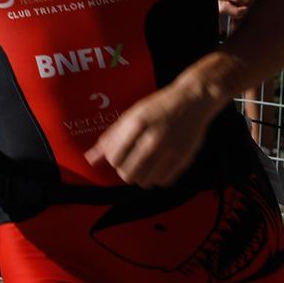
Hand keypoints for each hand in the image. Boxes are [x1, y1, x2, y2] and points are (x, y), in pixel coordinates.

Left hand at [85, 80, 218, 187]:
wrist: (192, 100)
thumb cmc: (159, 106)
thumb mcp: (132, 115)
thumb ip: (111, 138)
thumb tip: (90, 159)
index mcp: (137, 123)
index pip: (114, 157)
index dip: (113, 159)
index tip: (119, 154)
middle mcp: (153, 138)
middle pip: (127, 173)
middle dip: (125, 169)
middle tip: (131, 159)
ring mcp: (169, 150)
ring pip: (144, 181)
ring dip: (141, 175)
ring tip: (145, 162)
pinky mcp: (183, 159)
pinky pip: (162, 182)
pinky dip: (158, 177)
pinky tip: (159, 164)